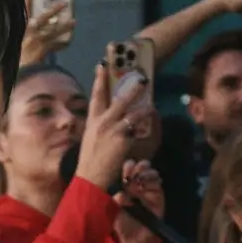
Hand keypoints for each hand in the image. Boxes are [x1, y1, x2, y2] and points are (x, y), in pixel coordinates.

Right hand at [20, 0, 74, 66]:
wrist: (20, 72)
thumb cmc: (18, 55)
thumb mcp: (19, 39)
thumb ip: (27, 30)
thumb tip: (34, 20)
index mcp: (22, 28)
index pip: (24, 9)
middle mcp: (29, 33)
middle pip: (42, 18)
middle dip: (53, 10)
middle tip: (65, 3)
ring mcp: (37, 41)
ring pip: (53, 31)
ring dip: (64, 26)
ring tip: (74, 22)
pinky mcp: (44, 50)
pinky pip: (56, 45)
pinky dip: (62, 44)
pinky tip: (68, 41)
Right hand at [76, 63, 152, 191]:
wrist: (90, 176)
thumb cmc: (91, 160)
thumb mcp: (92, 138)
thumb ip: (102, 126)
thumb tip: (117, 117)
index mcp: (92, 121)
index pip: (96, 96)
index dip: (99, 80)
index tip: (102, 65)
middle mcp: (102, 122)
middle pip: (119, 100)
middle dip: (132, 88)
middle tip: (142, 79)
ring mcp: (113, 129)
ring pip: (133, 113)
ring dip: (144, 109)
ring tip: (151, 107)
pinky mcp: (122, 138)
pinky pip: (136, 128)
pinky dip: (141, 127)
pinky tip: (144, 127)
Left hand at [114, 160, 162, 242]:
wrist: (134, 238)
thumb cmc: (122, 223)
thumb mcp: (115, 212)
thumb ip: (117, 202)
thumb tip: (120, 195)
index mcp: (126, 185)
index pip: (129, 170)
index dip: (129, 166)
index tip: (127, 168)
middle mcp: (139, 185)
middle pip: (142, 167)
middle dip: (140, 167)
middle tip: (135, 173)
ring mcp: (150, 190)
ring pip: (152, 174)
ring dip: (147, 175)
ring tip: (140, 182)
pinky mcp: (158, 197)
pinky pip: (158, 186)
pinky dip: (153, 185)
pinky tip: (146, 189)